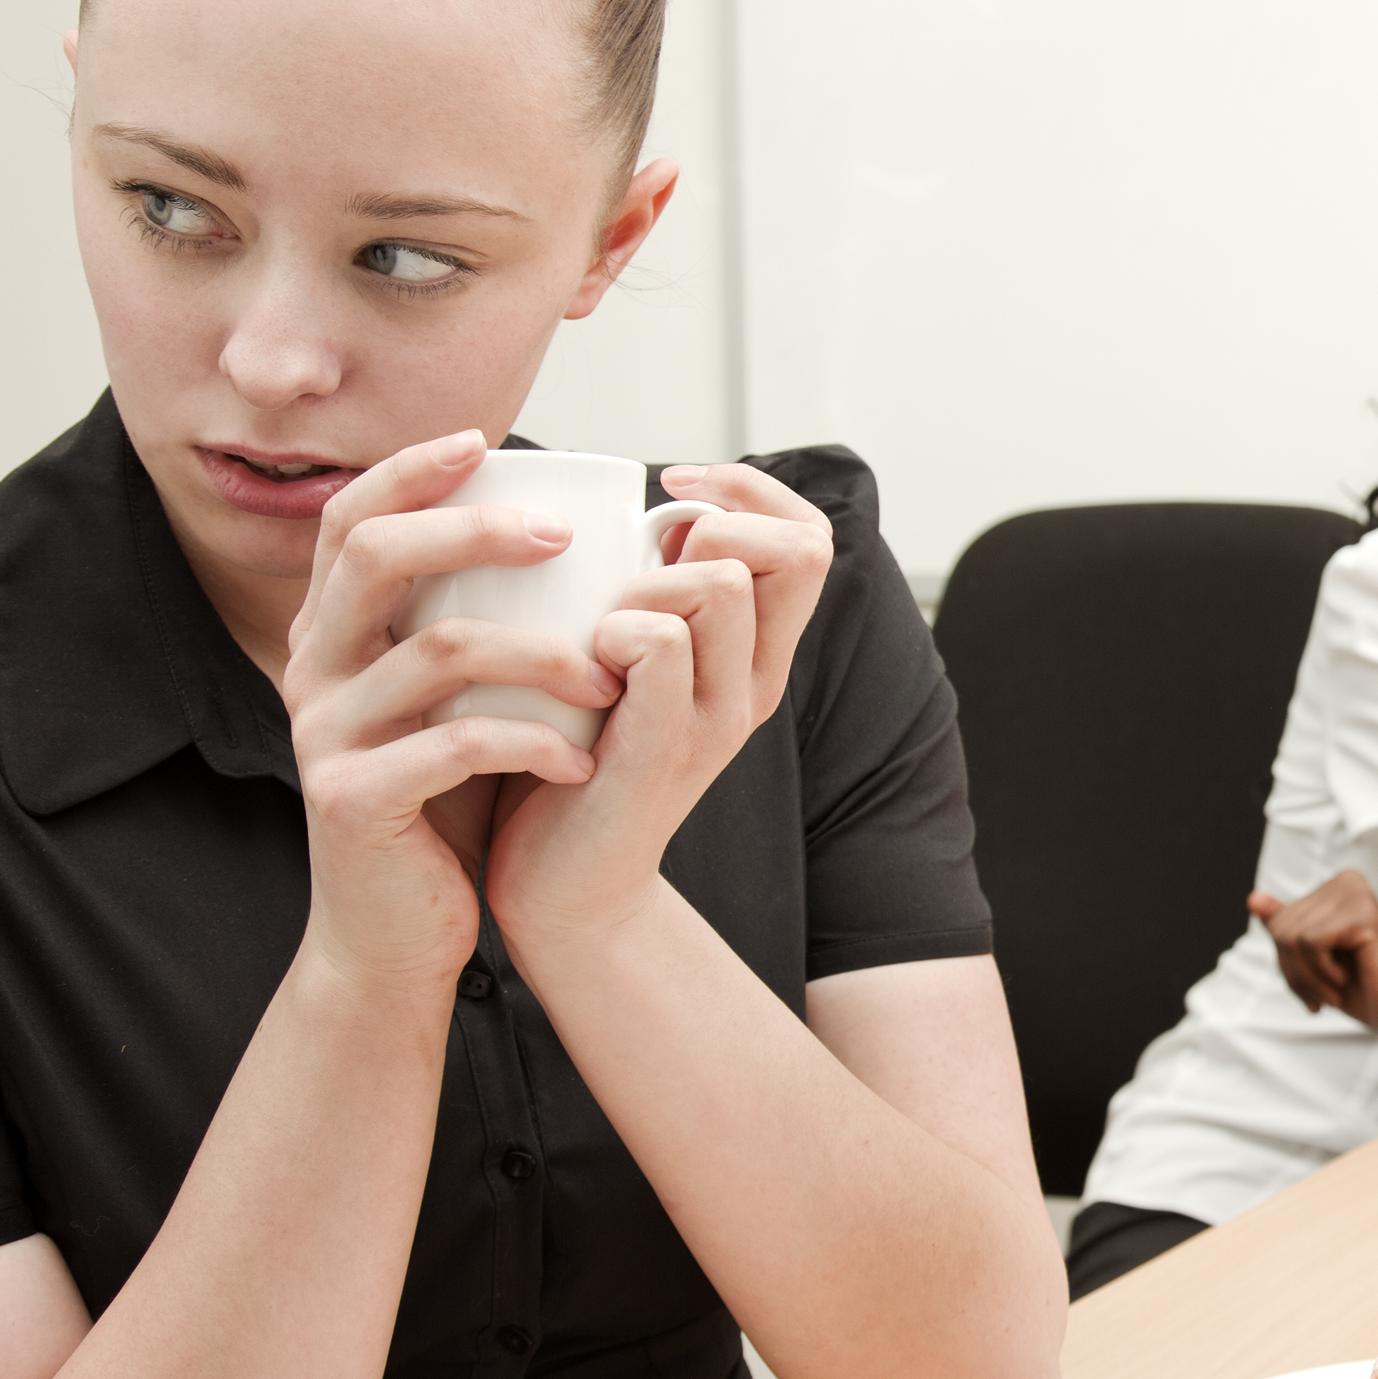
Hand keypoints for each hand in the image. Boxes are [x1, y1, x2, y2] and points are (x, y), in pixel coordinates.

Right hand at [284, 432, 620, 998]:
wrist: (395, 931)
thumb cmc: (444, 798)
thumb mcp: (455, 698)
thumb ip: (475, 623)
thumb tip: (561, 532)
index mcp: (333, 633)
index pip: (352, 521)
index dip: (409, 470)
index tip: (485, 442)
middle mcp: (313, 670)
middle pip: (378, 556)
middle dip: (474, 529)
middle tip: (563, 536)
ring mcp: (325, 735)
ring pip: (439, 651)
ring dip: (543, 653)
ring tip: (608, 675)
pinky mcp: (353, 800)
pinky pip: (456, 745)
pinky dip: (534, 742)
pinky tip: (583, 758)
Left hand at [483, 463, 834, 947]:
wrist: (566, 891)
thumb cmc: (576, 757)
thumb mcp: (632, 663)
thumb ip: (653, 596)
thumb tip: (642, 513)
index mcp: (756, 655)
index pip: (811, 537)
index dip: (753, 488)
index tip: (677, 488)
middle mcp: (757, 683)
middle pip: (790, 550)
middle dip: (711, 528)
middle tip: (641, 573)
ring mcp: (719, 718)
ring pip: (719, 584)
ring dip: (645, 582)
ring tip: (600, 630)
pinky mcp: (666, 748)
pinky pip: (660, 643)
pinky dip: (613, 630)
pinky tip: (582, 668)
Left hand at [1259, 871, 1377, 1032]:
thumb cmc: (1361, 985)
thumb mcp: (1311, 958)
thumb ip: (1285, 926)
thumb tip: (1252, 898)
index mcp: (1333, 887)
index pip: (1278, 921)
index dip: (1285, 962)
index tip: (1307, 987)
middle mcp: (1345, 880)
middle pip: (1281, 928)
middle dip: (1294, 972)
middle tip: (1320, 996)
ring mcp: (1356, 893)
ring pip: (1292, 937)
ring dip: (1307, 977)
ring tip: (1332, 993)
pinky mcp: (1364, 913)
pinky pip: (1311, 942)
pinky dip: (1320, 972)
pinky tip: (1343, 981)